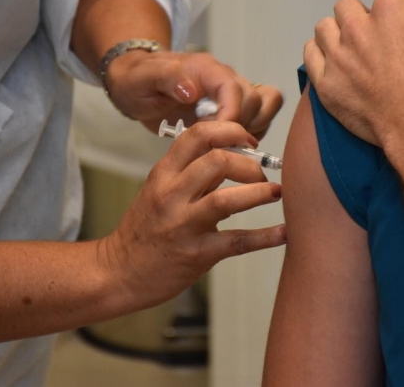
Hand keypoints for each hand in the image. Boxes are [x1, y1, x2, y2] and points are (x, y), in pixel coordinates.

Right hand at [98, 121, 284, 308]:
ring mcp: (183, 225)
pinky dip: (265, 237)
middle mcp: (171, 195)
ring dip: (259, 193)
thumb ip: (192, 173)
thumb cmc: (145, 229)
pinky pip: (236, 241)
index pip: (198, 135)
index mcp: (164, 174)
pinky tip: (284, 232)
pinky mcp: (196, 254)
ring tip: (277, 193)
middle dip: (249, 164)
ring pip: (227, 200)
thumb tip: (234, 154)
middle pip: (217, 161)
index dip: (231, 131)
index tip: (250, 140)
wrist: (119, 272)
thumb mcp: (160, 191)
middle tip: (263, 175)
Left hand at [105, 50, 283, 138]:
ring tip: (224, 146)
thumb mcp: (142, 78)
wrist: (135, 82)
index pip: (234, 90)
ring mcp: (231, 94)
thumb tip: (191, 90)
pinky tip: (227, 145)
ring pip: (265, 108)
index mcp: (205, 69)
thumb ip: (166, 78)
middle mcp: (225, 78)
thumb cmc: (137, 79)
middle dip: (241, 128)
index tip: (218, 140)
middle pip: (256, 101)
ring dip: (252, 131)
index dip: (232, 116)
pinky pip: (259, 118)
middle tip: (216, 146)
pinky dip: (252, 134)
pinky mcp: (233, 108)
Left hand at [304, 0, 403, 149]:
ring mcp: (337, 55)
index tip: (402, 8)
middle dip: (361, 13)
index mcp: (389, 8)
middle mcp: (356, 27)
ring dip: (337, 32)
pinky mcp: (325, 82)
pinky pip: (310, 55)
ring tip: (352, 47)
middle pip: (347, 5)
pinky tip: (333, 60)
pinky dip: (319, 53)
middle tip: (377, 33)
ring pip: (325, 28)